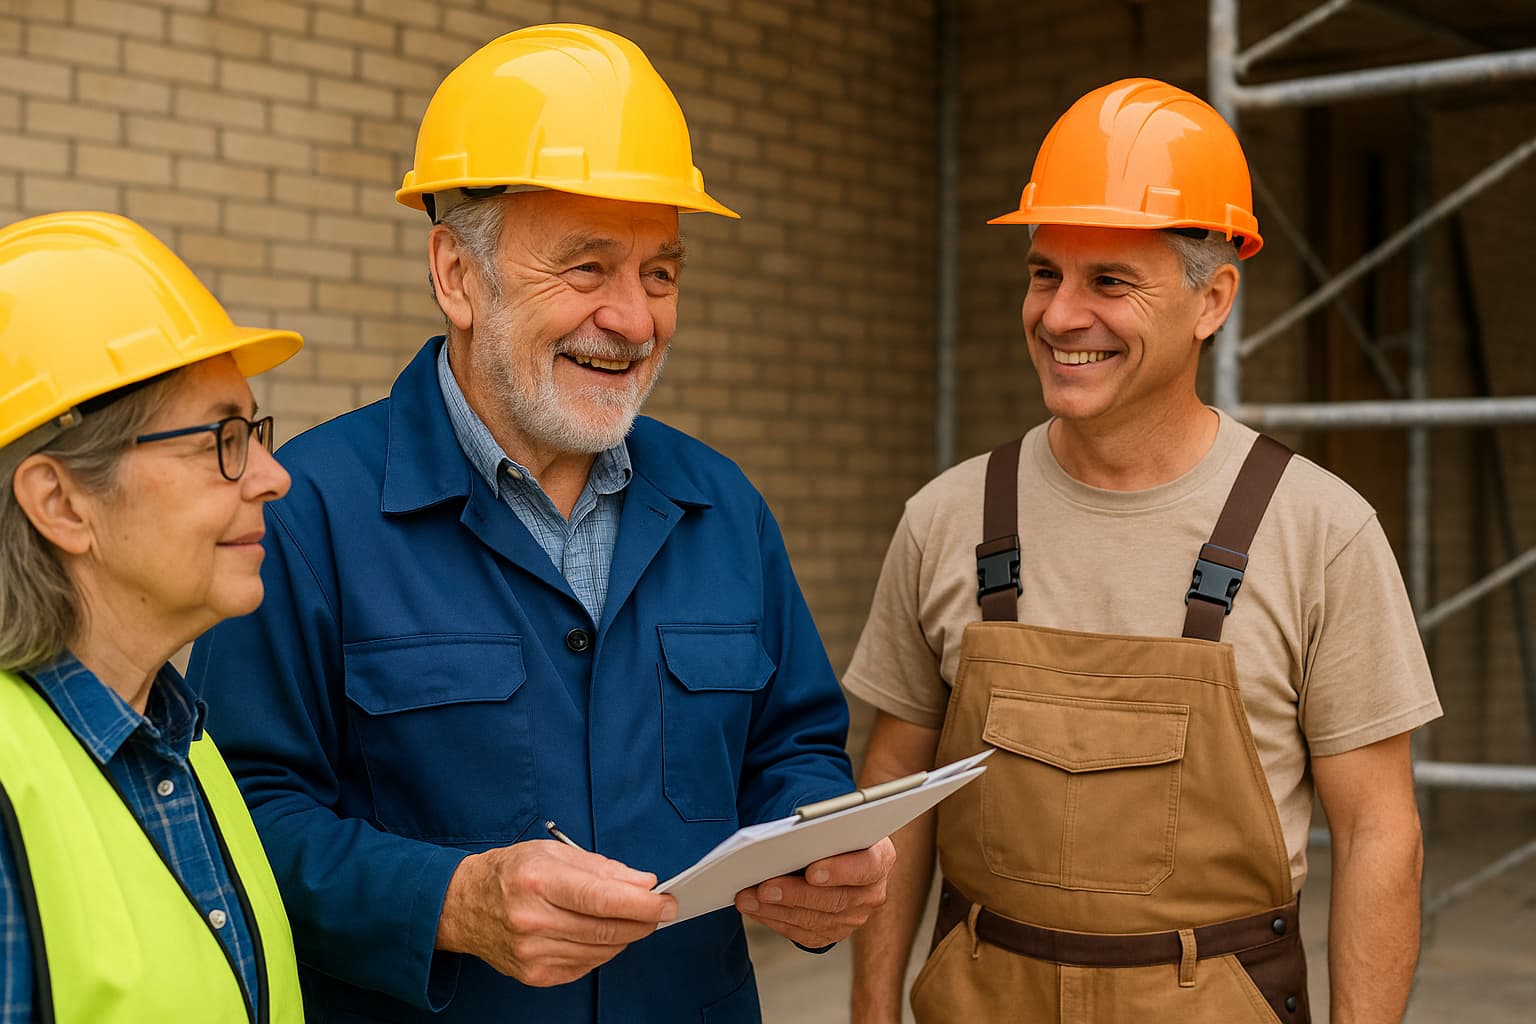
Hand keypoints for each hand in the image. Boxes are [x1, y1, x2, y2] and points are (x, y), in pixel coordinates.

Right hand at [436, 840, 676, 986]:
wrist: (462, 906)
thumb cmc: (509, 873)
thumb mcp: (552, 852)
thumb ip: (601, 868)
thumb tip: (642, 883)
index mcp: (538, 881)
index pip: (602, 899)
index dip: (642, 904)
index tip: (666, 902)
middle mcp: (532, 920)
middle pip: (606, 929)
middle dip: (644, 921)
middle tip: (661, 911)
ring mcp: (532, 952)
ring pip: (601, 951)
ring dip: (626, 936)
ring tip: (633, 919)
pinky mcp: (534, 975)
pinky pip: (585, 966)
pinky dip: (603, 951)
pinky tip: (601, 934)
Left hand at [734, 837, 895, 948]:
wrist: (834, 851)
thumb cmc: (829, 832)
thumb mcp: (829, 823)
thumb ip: (817, 830)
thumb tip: (783, 841)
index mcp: (880, 857)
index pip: (866, 866)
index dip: (840, 871)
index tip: (812, 871)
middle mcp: (872, 891)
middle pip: (836, 900)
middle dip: (795, 895)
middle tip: (763, 888)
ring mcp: (855, 916)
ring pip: (816, 921)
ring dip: (777, 910)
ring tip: (747, 898)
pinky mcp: (835, 932)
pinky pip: (805, 934)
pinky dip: (776, 921)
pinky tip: (755, 909)